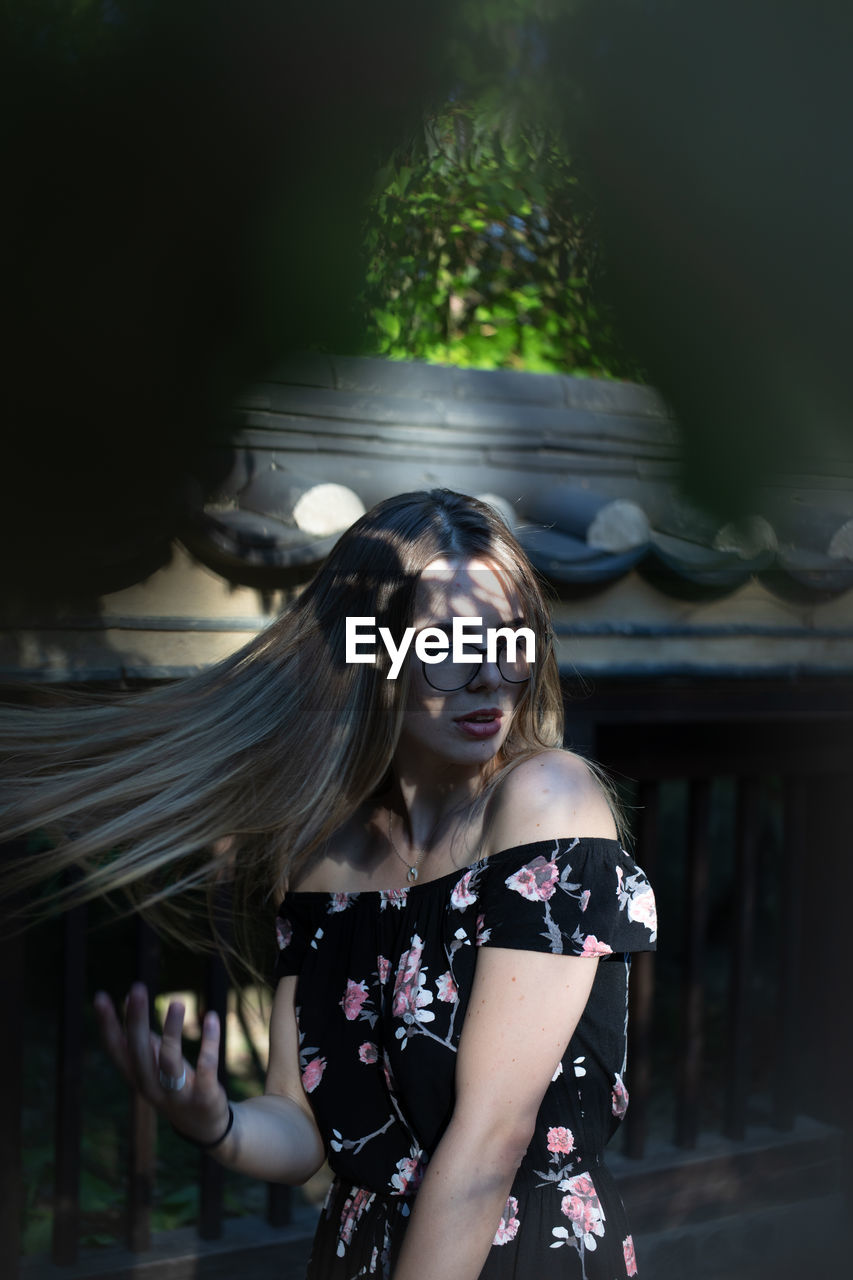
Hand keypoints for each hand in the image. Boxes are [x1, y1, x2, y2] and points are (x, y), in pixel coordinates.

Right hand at [94, 982, 230, 1145]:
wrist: (205, 1125)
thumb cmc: (175, 1085)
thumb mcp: (154, 1064)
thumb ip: (142, 1038)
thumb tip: (128, 999)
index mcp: (137, 1076)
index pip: (116, 1050)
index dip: (107, 1025)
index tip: (100, 997)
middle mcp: (151, 1087)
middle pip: (139, 1053)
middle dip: (136, 1020)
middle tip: (137, 988)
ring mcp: (177, 1095)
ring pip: (170, 1061)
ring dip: (173, 1031)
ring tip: (178, 1002)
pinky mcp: (204, 1097)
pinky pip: (206, 1068)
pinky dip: (209, 1042)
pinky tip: (211, 1017)